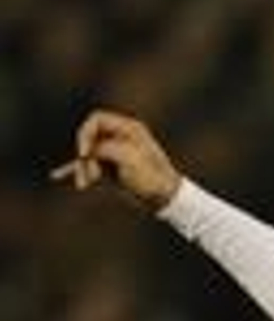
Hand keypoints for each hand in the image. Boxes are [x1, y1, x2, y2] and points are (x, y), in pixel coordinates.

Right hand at [50, 109, 180, 209]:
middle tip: (89, 175)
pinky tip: (58, 176)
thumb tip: (89, 155)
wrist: (167, 200)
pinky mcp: (113, 172)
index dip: (86, 134)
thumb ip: (104, 149)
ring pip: (89, 156)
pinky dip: (77, 171)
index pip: (97, 120)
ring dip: (82, 169)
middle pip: (90, 139)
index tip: (85, 153)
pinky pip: (91, 168)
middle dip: (85, 156)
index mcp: (129, 128)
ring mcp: (116, 155)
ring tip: (83, 185)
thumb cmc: (153, 177)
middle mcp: (121, 139)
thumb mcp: (128, 158)